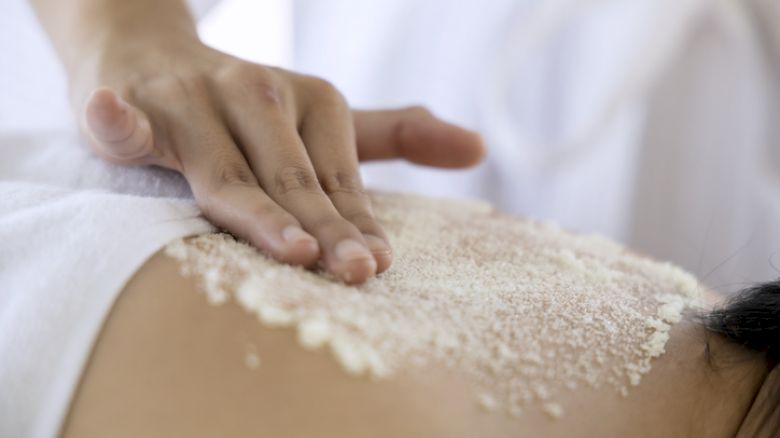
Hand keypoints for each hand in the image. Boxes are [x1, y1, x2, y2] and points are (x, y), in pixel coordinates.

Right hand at [77, 41, 483, 283]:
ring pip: (225, 167)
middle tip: (356, 273)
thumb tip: (477, 148)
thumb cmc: (247, 108)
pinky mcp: (133, 104)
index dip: (358, 222)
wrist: (150, 54)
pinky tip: (116, 119)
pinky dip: (122, 120)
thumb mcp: (323, 119)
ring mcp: (192, 100)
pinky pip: (126, 118)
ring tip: (292, 246)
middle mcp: (256, 94)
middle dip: (323, 229)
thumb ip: (392, 139)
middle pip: (291, 178)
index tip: (380, 265)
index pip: (338, 178)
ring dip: (255, 205)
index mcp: (310, 99)